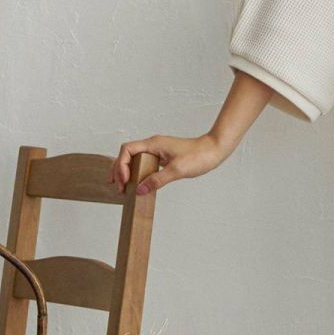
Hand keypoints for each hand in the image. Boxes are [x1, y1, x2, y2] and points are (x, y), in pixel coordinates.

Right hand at [107, 133, 228, 195]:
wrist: (215, 150)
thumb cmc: (199, 156)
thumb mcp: (177, 170)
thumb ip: (157, 180)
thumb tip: (140, 190)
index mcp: (154, 144)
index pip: (127, 150)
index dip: (122, 165)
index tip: (125, 180)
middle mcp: (153, 145)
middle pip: (127, 154)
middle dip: (120, 170)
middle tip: (119, 188)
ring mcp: (158, 151)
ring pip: (135, 159)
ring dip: (127, 172)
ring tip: (122, 187)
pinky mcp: (164, 157)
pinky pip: (145, 164)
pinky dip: (138, 173)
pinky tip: (138, 183)